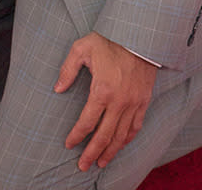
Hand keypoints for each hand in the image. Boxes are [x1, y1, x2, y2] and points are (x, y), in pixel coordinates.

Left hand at [55, 33, 157, 171]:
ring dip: (110, 151)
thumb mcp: (82, 48)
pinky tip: (120, 144)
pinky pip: (136, 126)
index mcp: (102, 90)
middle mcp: (119, 101)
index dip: (76, 136)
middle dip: (92, 153)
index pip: (87, 122)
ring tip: (101, 162)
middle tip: (83, 165)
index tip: (69, 144)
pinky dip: (127, 138)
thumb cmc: (109, 39)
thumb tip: (57, 88)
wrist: (139, 34)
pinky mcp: (144, 100)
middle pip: (104, 135)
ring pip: (121, 135)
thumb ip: (68, 69)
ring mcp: (133, 102)